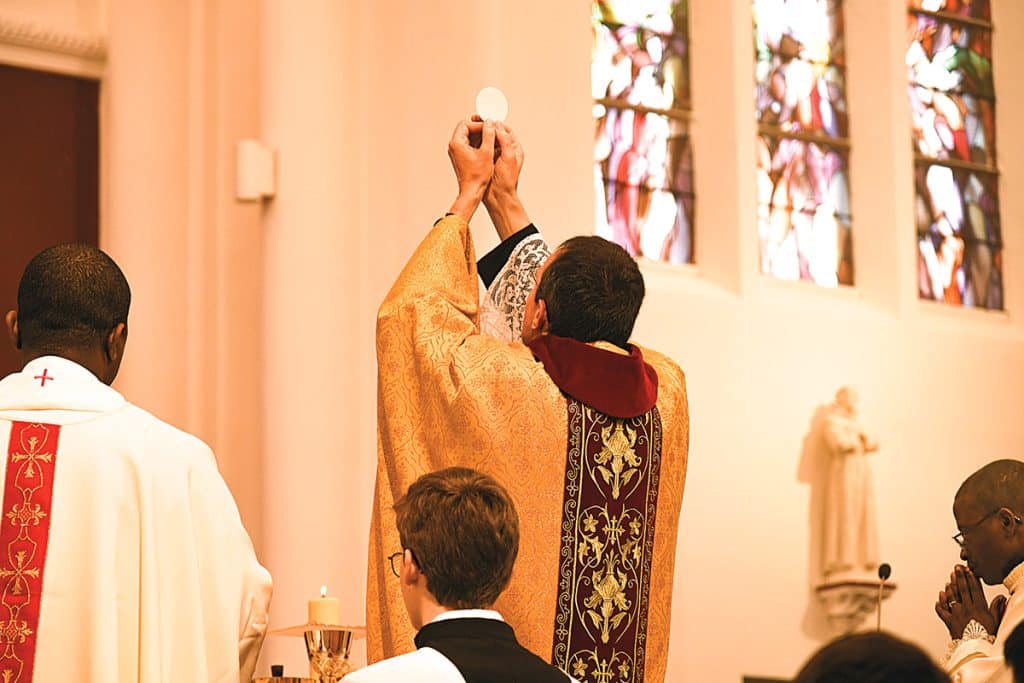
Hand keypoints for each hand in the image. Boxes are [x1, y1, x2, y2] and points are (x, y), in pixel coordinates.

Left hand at [447, 119, 495, 220]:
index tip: (489, 128)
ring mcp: (456, 152)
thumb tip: (490, 123)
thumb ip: (489, 135)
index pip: (466, 124)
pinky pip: (468, 144)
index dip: (479, 124)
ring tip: (491, 140)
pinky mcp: (460, 157)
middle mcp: (453, 146)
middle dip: (480, 129)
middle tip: (491, 132)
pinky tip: (488, 147)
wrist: (472, 191)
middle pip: (466, 129)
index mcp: (456, 143)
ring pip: (468, 136)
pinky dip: (478, 143)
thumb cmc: (477, 176)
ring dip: (480, 136)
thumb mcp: (486, 152)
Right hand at [480, 120, 529, 239]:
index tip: (486, 118)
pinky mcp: (487, 161)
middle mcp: (505, 150)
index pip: (505, 130)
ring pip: (487, 139)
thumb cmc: (506, 180)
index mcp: (514, 148)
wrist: (499, 197)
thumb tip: (497, 125)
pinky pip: (481, 147)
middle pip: (495, 133)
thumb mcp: (509, 157)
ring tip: (470, 127)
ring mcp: (496, 156)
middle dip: (485, 126)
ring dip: (479, 133)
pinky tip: (469, 139)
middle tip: (475, 119)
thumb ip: (504, 140)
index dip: (495, 123)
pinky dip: (476, 142)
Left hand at [934, 565, 999, 638]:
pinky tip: (940, 595)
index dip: (971, 579)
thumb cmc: (987, 636)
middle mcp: (966, 609)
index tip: (969, 570)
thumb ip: (996, 608)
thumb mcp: (995, 621)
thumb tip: (1001, 597)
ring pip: (952, 597)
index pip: (975, 590)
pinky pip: (942, 610)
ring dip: (950, 586)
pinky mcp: (949, 621)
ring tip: (949, 578)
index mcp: (979, 608)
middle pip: (962, 590)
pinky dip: (940, 602)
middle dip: (960, 577)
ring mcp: (956, 614)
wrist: (976, 648)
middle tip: (957, 567)